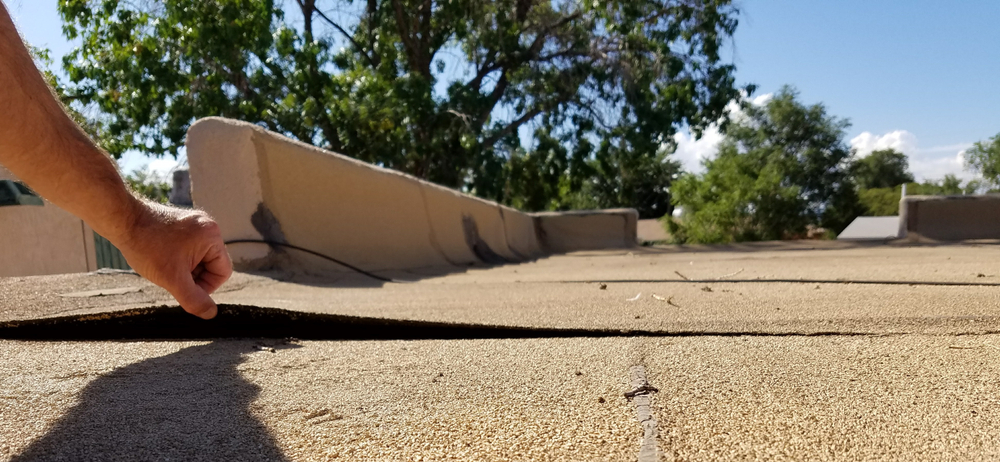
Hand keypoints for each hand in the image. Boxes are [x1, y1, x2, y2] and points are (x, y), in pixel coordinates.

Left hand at [114, 200, 232, 318]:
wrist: (122, 221)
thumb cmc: (146, 246)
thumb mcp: (172, 279)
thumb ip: (194, 299)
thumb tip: (211, 314)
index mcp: (212, 237)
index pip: (222, 273)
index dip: (205, 287)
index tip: (183, 287)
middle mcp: (208, 226)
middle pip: (211, 265)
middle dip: (192, 276)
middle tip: (170, 276)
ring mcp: (195, 222)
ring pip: (199, 258)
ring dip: (184, 268)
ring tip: (163, 265)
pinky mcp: (183, 223)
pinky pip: (189, 248)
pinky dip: (178, 258)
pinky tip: (160, 257)